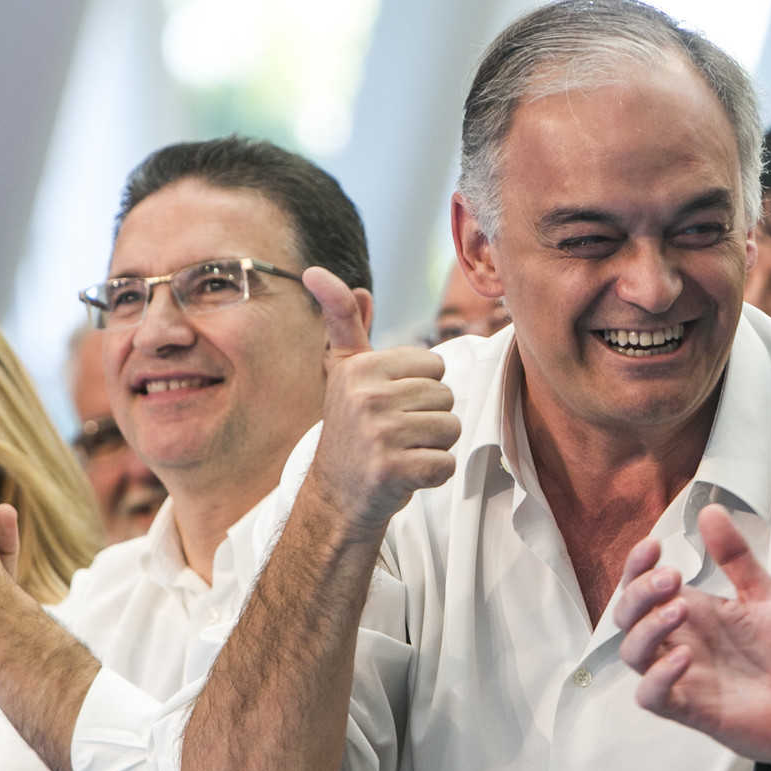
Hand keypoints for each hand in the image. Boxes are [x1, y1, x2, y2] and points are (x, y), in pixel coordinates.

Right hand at [304, 267, 459, 542]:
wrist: (337, 496)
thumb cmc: (351, 430)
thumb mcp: (343, 372)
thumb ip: (343, 324)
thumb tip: (320, 273)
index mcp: (359, 367)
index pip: (434, 364)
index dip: (420, 388)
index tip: (388, 406)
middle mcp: (367, 396)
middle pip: (446, 396)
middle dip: (429, 418)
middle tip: (394, 435)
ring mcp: (379, 434)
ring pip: (450, 429)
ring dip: (432, 446)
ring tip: (400, 452)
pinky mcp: (393, 470)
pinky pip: (446, 464)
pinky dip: (433, 475)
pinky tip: (405, 476)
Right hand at [614, 503, 770, 766]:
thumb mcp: (763, 594)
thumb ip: (735, 557)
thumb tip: (710, 509)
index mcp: (690, 613)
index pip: (641, 586)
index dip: (636, 565)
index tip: (655, 544)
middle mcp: (677, 642)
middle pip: (626, 616)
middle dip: (640, 591)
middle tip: (672, 577)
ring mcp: (681, 677)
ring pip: (632, 653)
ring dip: (648, 627)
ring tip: (681, 608)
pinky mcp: (691, 711)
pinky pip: (652, 696)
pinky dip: (658, 676)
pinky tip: (684, 657)